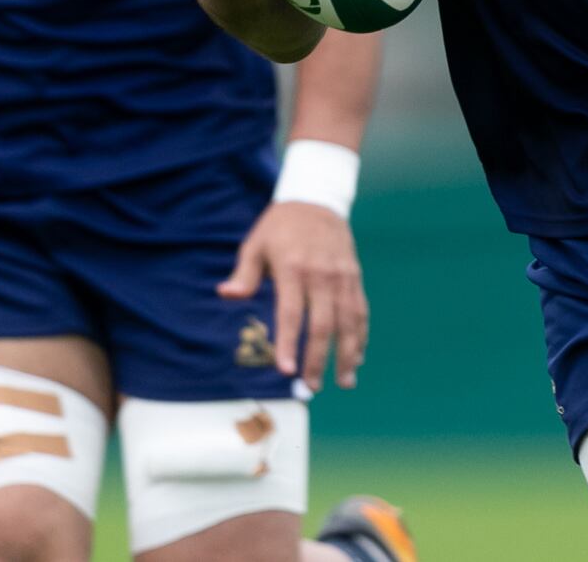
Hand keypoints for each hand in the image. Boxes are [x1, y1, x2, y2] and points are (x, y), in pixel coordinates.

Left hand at [218, 201, 369, 391]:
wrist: (317, 200)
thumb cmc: (280, 227)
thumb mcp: (256, 244)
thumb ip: (244, 273)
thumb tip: (226, 294)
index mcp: (293, 268)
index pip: (291, 313)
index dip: (289, 342)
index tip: (286, 370)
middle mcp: (321, 275)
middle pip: (323, 324)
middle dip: (318, 359)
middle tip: (312, 387)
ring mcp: (342, 276)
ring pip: (348, 322)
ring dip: (347, 354)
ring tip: (344, 382)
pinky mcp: (354, 277)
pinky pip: (361, 310)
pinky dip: (361, 335)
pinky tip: (358, 357)